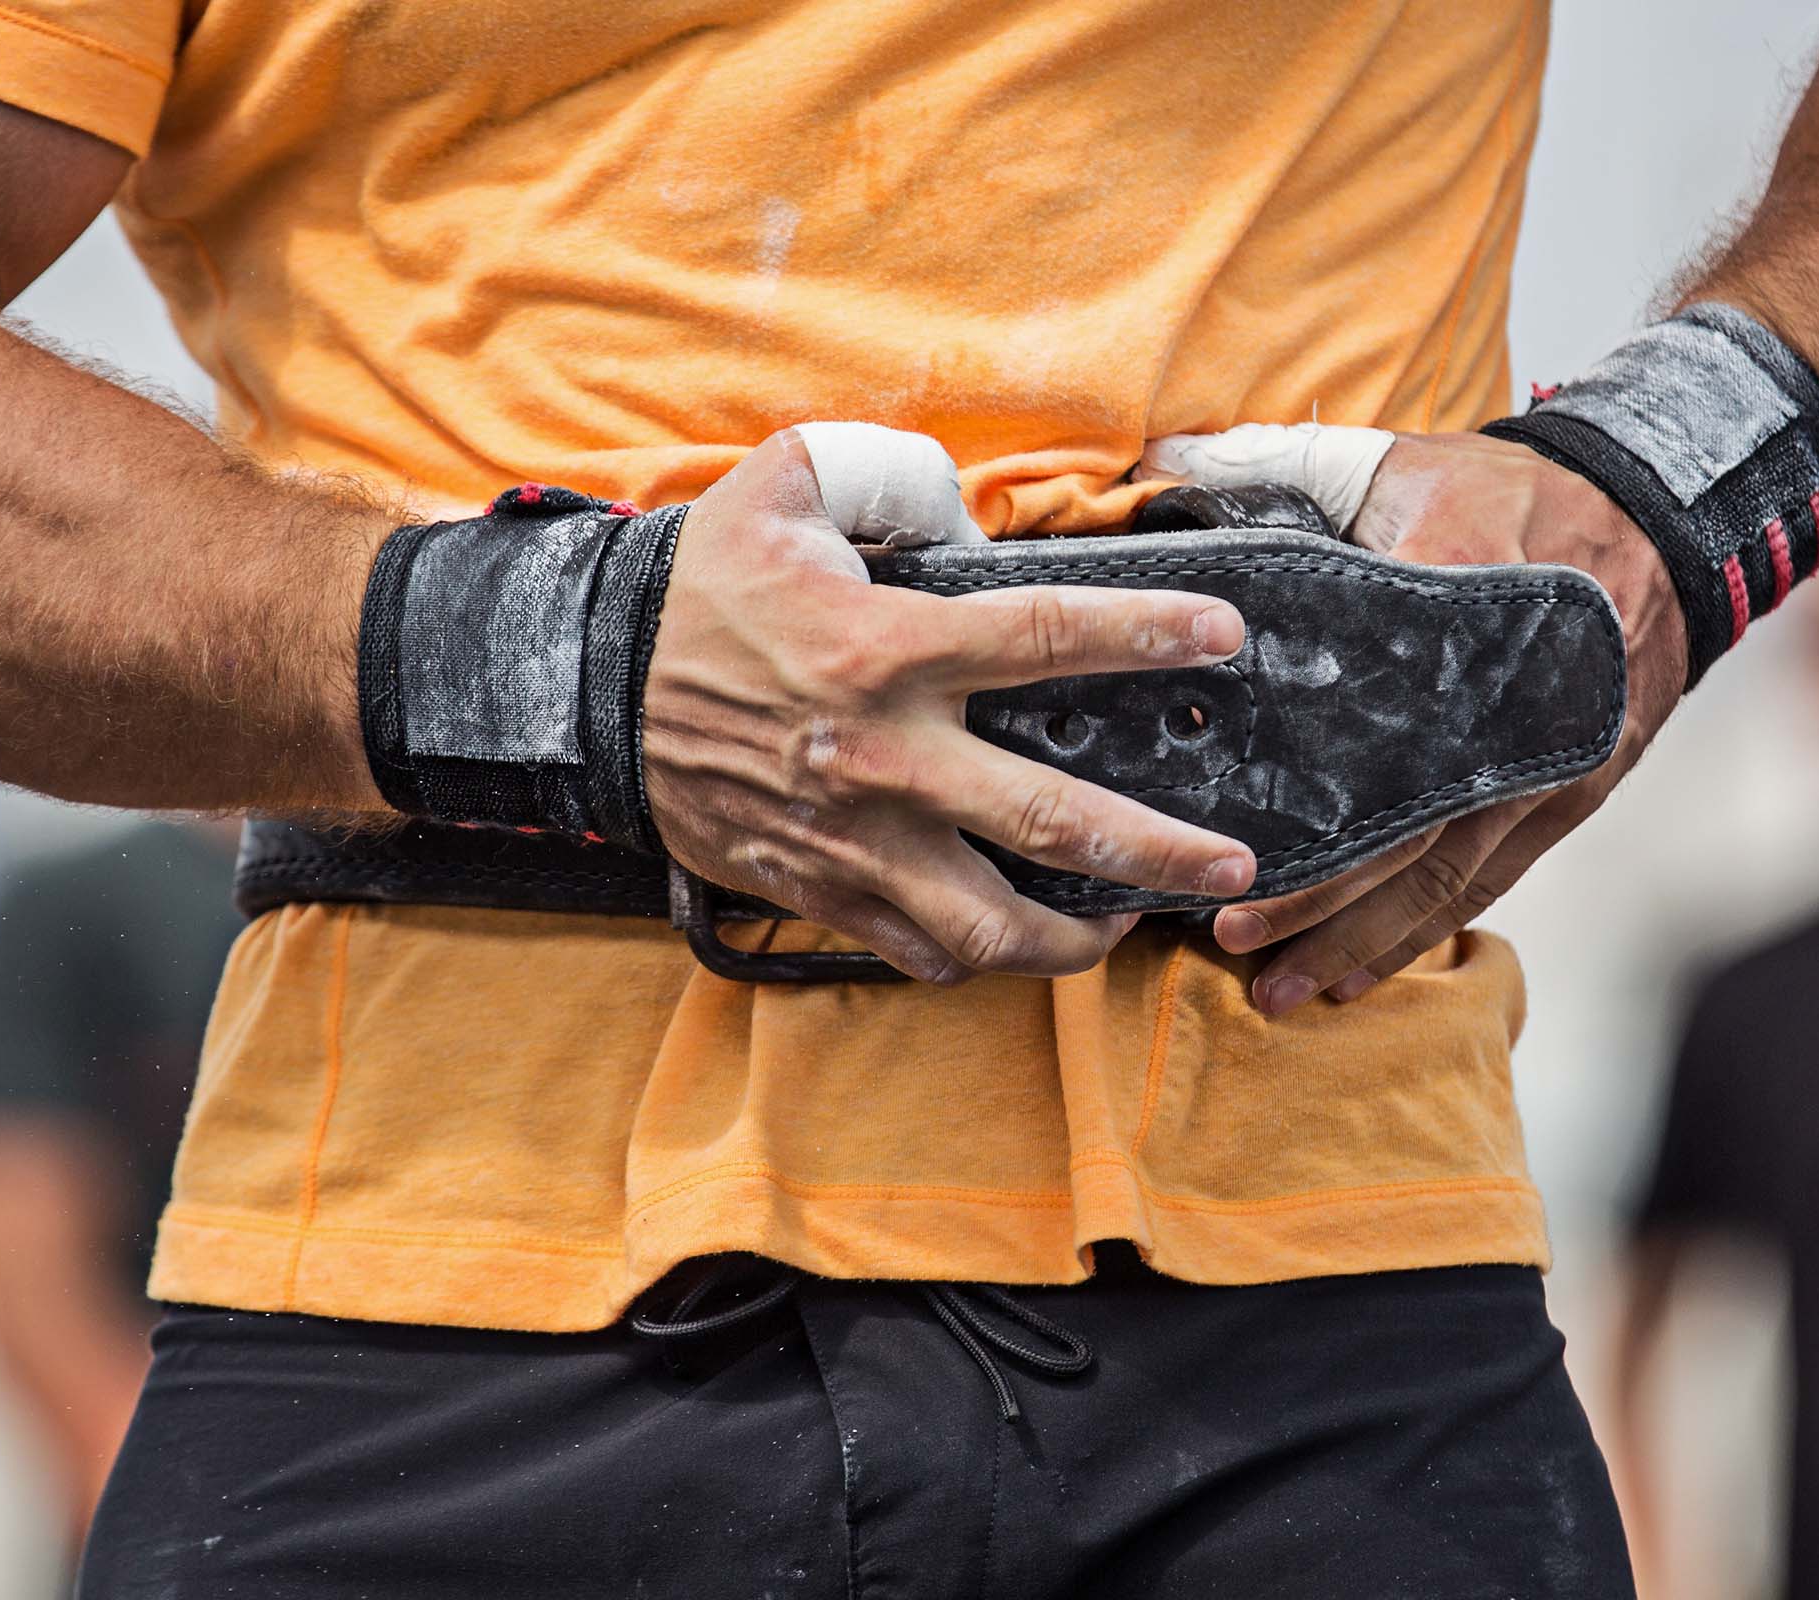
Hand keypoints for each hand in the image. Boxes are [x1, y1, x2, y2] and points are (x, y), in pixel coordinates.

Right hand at [643, 427, 1258, 982]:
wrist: (588, 690)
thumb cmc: (698, 591)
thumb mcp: (780, 488)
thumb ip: (884, 473)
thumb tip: (963, 501)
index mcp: (887, 649)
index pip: (1048, 636)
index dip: (1148, 633)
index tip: (1223, 636)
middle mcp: (884, 757)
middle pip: (1053, 823)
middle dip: (1160, 852)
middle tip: (1231, 867)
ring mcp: (852, 841)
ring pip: (988, 926)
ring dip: (1073, 939)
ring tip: (1125, 924)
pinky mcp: (816, 890)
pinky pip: (914, 952)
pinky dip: (973, 957)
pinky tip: (1010, 937)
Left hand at [1152, 428, 1687, 1013]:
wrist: (1658, 518)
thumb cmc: (1501, 490)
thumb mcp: (1394, 459)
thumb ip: (1274, 470)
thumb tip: (1155, 468)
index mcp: (1453, 613)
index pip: (1370, 723)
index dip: (1304, 801)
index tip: (1226, 848)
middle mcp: (1505, 708)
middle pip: (1404, 828)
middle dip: (1318, 895)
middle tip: (1230, 938)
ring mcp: (1545, 761)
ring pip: (1445, 876)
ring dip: (1361, 938)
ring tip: (1279, 991)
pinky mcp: (1570, 793)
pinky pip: (1488, 880)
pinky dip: (1423, 930)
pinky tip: (1358, 972)